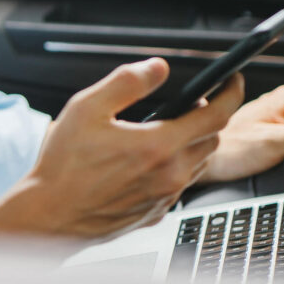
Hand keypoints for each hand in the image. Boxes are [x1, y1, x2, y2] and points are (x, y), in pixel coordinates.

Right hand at [0, 58, 243, 241]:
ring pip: (199, 163)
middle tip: (189, 101)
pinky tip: (148, 159)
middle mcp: (169, 175)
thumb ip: (127, 82)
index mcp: (158, 146)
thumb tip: (156, 67)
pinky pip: (179, 184)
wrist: (50, 215)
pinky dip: (176, 166)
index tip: (233, 80)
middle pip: (213, 139)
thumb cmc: (63, 167)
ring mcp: (164, 197)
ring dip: (194, 141)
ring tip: (167, 128)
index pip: (216, 115)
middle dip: (208, 115)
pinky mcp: (155, 213)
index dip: (230, 93)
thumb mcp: (87, 108)